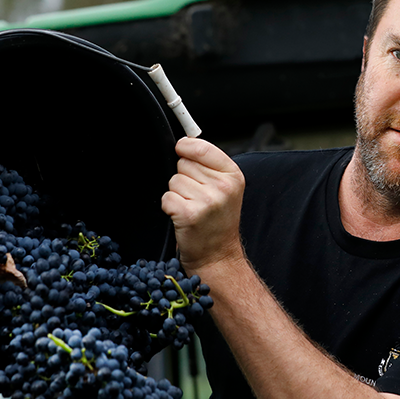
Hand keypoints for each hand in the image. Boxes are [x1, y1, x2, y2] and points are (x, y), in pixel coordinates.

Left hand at [161, 137, 245, 274]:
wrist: (218, 256)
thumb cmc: (218, 221)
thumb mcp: (226, 188)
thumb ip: (208, 164)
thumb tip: (183, 142)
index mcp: (233, 175)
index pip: (200, 146)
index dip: (185, 148)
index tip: (183, 152)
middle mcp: (223, 186)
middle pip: (183, 163)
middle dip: (184, 178)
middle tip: (197, 197)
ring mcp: (207, 201)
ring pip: (173, 181)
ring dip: (177, 194)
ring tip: (192, 208)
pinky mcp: (189, 214)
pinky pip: (166, 197)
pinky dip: (169, 207)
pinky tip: (183, 217)